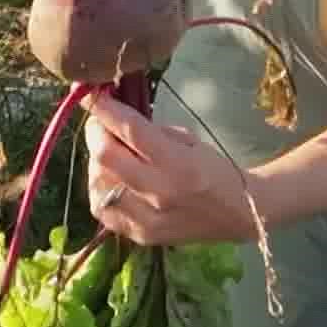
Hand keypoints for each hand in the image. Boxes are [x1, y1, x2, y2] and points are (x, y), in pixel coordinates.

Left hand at [82, 92, 251, 245]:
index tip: (87, 91)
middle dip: (95, 132)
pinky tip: (110, 179)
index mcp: (179, 163)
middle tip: (100, 124)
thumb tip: (114, 116)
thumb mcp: (189, 140)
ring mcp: (147, 218)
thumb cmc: (215, 169)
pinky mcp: (140, 235)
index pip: (130, 130)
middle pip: (105, 156)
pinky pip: (102, 209)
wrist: (239, 213)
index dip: (102, 107)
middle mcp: (160, 192)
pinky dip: (99, 189)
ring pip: (97, 182)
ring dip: (97, 162)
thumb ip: (151, 131)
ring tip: (110, 153)